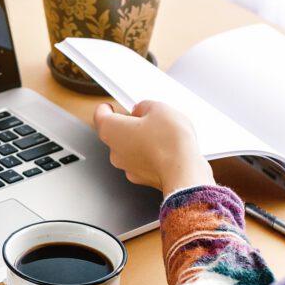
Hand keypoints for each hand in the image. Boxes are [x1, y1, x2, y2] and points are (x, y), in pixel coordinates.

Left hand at [94, 101, 213, 194]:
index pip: (100, 116)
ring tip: (161, 134)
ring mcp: (127, 167)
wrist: (184, 172)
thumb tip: (142, 110)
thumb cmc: (169, 142)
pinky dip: (150, 155)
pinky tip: (166, 149)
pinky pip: (142, 162)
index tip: (109, 106)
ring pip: (129, 149)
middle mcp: (114, 152)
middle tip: (146, 118)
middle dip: (129, 125)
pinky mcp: (142, 178)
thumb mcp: (159, 109)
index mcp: (111, 130)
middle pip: (116, 133)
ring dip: (140, 141)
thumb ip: (145, 106)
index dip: (105, 109)